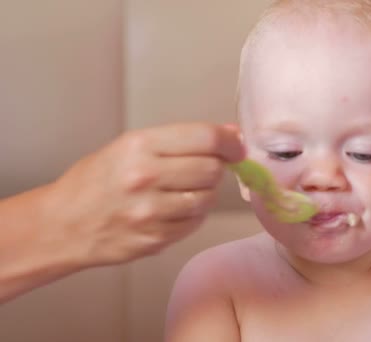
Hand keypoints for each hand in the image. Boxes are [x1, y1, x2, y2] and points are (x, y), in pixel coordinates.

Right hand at [43, 122, 244, 266]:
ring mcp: (150, 213)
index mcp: (139, 146)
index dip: (230, 142)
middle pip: (212, 170)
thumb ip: (181, 140)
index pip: (205, 138)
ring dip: (204, 192)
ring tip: (183, 189)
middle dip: (216, 167)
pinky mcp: (155, 239)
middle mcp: (145, 178)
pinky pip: (194, 222)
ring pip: (207, 198)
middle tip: (203, 168)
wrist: (63, 224)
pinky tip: (173, 209)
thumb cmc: (97, 180)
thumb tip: (231, 135)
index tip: (237, 146)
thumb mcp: (129, 146)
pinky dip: (192, 214)